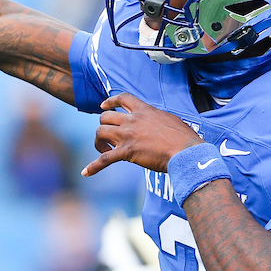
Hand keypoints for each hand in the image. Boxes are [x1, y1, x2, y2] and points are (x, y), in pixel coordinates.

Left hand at [81, 92, 202, 177]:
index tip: (103, 106)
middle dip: (103, 126)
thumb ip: (156, 118)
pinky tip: (85, 172)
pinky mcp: (126, 152)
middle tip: (108, 138)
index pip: (122, 98)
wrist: (185, 151)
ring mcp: (128, 135)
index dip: (109, 101)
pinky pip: (104, 159)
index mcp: (144, 110)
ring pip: (100, 132)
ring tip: (104, 150)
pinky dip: (93, 166)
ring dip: (98, 141)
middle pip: (105, 117)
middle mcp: (132, 120)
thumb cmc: (183, 138)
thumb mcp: (169, 120)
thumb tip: (155, 121)